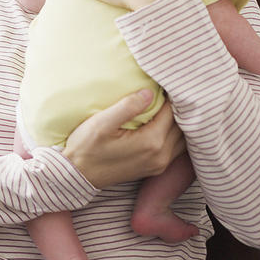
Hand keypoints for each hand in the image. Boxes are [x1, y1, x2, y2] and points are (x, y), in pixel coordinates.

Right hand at [63, 89, 185, 188]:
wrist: (77, 176)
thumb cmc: (85, 148)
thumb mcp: (101, 123)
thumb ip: (127, 107)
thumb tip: (150, 92)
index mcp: (151, 142)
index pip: (172, 111)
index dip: (169, 95)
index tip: (163, 82)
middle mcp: (161, 155)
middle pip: (182, 125)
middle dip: (178, 108)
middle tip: (168, 91)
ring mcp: (159, 164)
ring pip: (182, 138)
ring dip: (178, 122)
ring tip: (168, 106)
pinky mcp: (155, 168)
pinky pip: (176, 148)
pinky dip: (175, 134)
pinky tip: (165, 124)